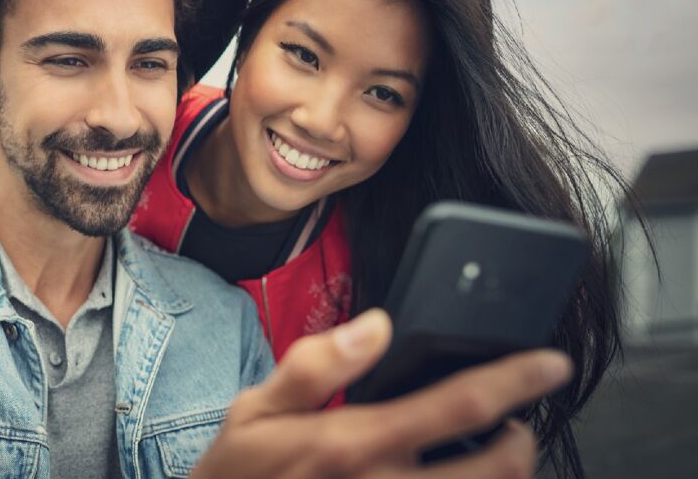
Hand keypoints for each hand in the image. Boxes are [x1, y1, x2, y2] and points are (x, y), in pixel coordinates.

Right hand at [192, 309, 571, 477]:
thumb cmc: (238, 476)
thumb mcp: (255, 409)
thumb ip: (315, 365)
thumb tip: (375, 324)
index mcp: (355, 443)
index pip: (457, 406)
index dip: (515, 381)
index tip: (550, 363)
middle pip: (495, 469)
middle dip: (522, 442)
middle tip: (516, 425)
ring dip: (501, 478)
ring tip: (491, 457)